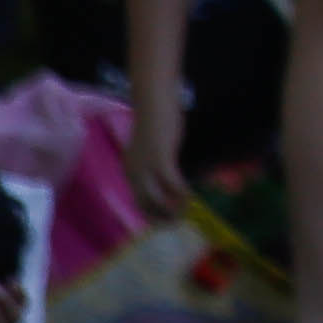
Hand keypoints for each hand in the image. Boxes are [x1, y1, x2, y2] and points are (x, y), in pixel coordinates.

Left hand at [120, 83, 186, 221]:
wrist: (154, 100)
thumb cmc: (156, 119)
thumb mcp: (153, 146)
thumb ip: (155, 161)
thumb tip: (166, 176)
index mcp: (130, 168)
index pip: (138, 200)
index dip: (152, 213)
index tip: (167, 219)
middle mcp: (133, 171)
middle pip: (144, 204)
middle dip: (160, 217)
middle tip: (177, 222)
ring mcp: (146, 166)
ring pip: (156, 198)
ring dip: (171, 209)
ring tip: (185, 214)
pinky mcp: (160, 159)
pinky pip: (172, 184)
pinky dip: (182, 193)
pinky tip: (191, 196)